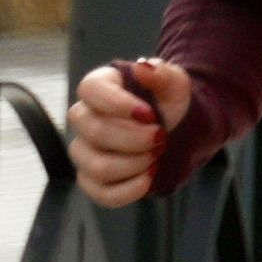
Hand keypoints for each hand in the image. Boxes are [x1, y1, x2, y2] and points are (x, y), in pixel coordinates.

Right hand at [67, 56, 190, 207]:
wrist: (177, 132)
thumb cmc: (168, 103)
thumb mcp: (175, 84)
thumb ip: (162, 74)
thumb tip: (143, 67)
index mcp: (98, 87)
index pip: (89, 90)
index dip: (118, 105)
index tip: (150, 115)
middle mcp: (84, 118)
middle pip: (95, 132)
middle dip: (136, 140)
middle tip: (161, 138)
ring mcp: (84, 151)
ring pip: (97, 166)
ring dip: (134, 164)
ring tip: (156, 156)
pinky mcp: (93, 180)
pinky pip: (101, 193)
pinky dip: (130, 190)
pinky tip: (148, 176)